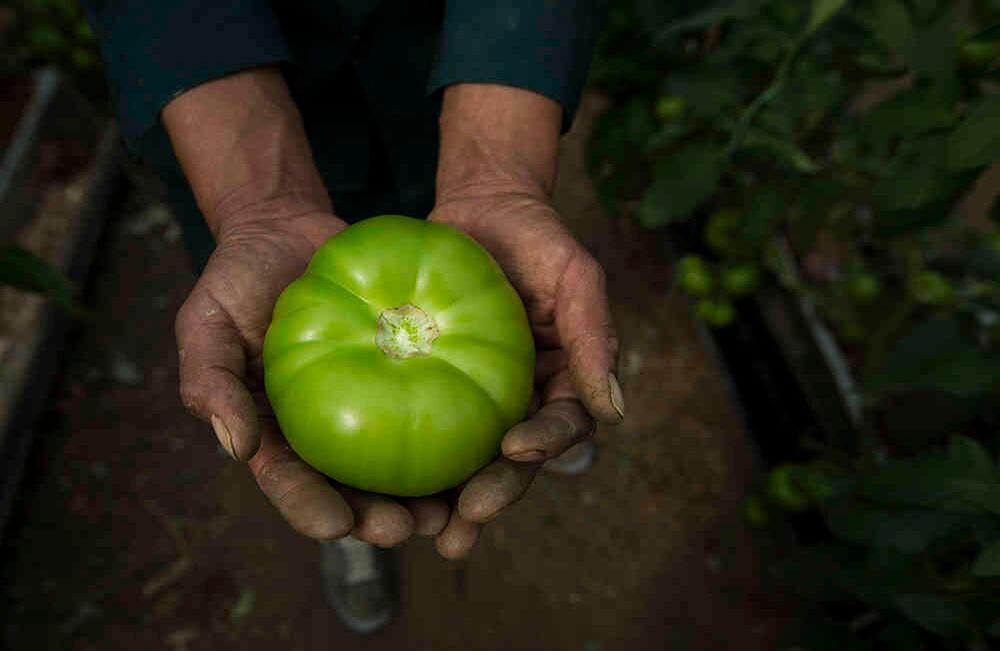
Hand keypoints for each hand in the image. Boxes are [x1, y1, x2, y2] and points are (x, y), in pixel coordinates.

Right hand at [175, 206, 453, 545]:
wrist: (287, 230)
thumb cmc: (238, 279)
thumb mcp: (206, 323)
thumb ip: (211, 383)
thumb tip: (239, 449)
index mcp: (276, 432)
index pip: (292, 483)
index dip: (312, 509)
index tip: (338, 525)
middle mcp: (326, 429)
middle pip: (352, 489)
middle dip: (379, 518)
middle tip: (407, 525)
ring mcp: (369, 401)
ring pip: (400, 462)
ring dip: (425, 495)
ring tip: (451, 510)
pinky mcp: (406, 370)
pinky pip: (432, 403)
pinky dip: (452, 431)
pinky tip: (479, 448)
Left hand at [426, 187, 623, 557]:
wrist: (484, 207)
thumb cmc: (537, 237)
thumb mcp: (575, 276)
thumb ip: (594, 336)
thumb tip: (614, 413)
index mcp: (564, 382)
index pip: (562, 426)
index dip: (544, 445)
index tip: (514, 449)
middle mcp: (523, 400)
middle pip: (514, 460)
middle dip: (492, 494)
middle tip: (463, 521)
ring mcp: (479, 398)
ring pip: (467, 458)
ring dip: (449, 501)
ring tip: (423, 532)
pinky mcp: (437, 385)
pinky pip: (423, 425)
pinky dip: (408, 460)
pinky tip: (379, 487)